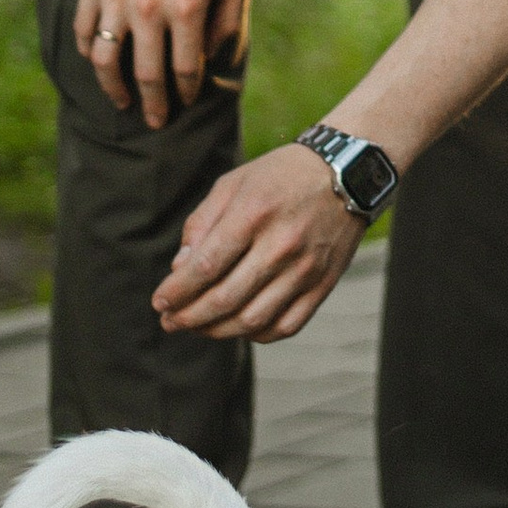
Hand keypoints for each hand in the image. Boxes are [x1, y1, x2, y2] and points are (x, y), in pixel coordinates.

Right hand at [76, 0, 245, 127]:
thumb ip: (228, 16)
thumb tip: (212, 54)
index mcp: (186, 9)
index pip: (185, 69)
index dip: (186, 91)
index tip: (185, 101)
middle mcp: (148, 11)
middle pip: (147, 75)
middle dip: (153, 105)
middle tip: (155, 121)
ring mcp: (115, 1)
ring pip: (106, 62)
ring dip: (114, 89)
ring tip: (121, 102)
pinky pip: (84, 32)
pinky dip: (89, 53)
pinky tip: (98, 62)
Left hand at [153, 142, 363, 339]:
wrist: (348, 173)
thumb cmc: (281, 176)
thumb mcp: (234, 184)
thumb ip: (202, 224)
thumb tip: (179, 269)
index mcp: (254, 213)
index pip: (206, 266)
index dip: (177, 291)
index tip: (159, 302)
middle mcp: (281, 244)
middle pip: (226, 299)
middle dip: (189, 317)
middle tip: (170, 321)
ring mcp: (306, 268)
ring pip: (253, 319)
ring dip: (218, 331)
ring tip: (198, 327)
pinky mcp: (324, 284)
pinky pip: (287, 325)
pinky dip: (257, 334)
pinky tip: (239, 326)